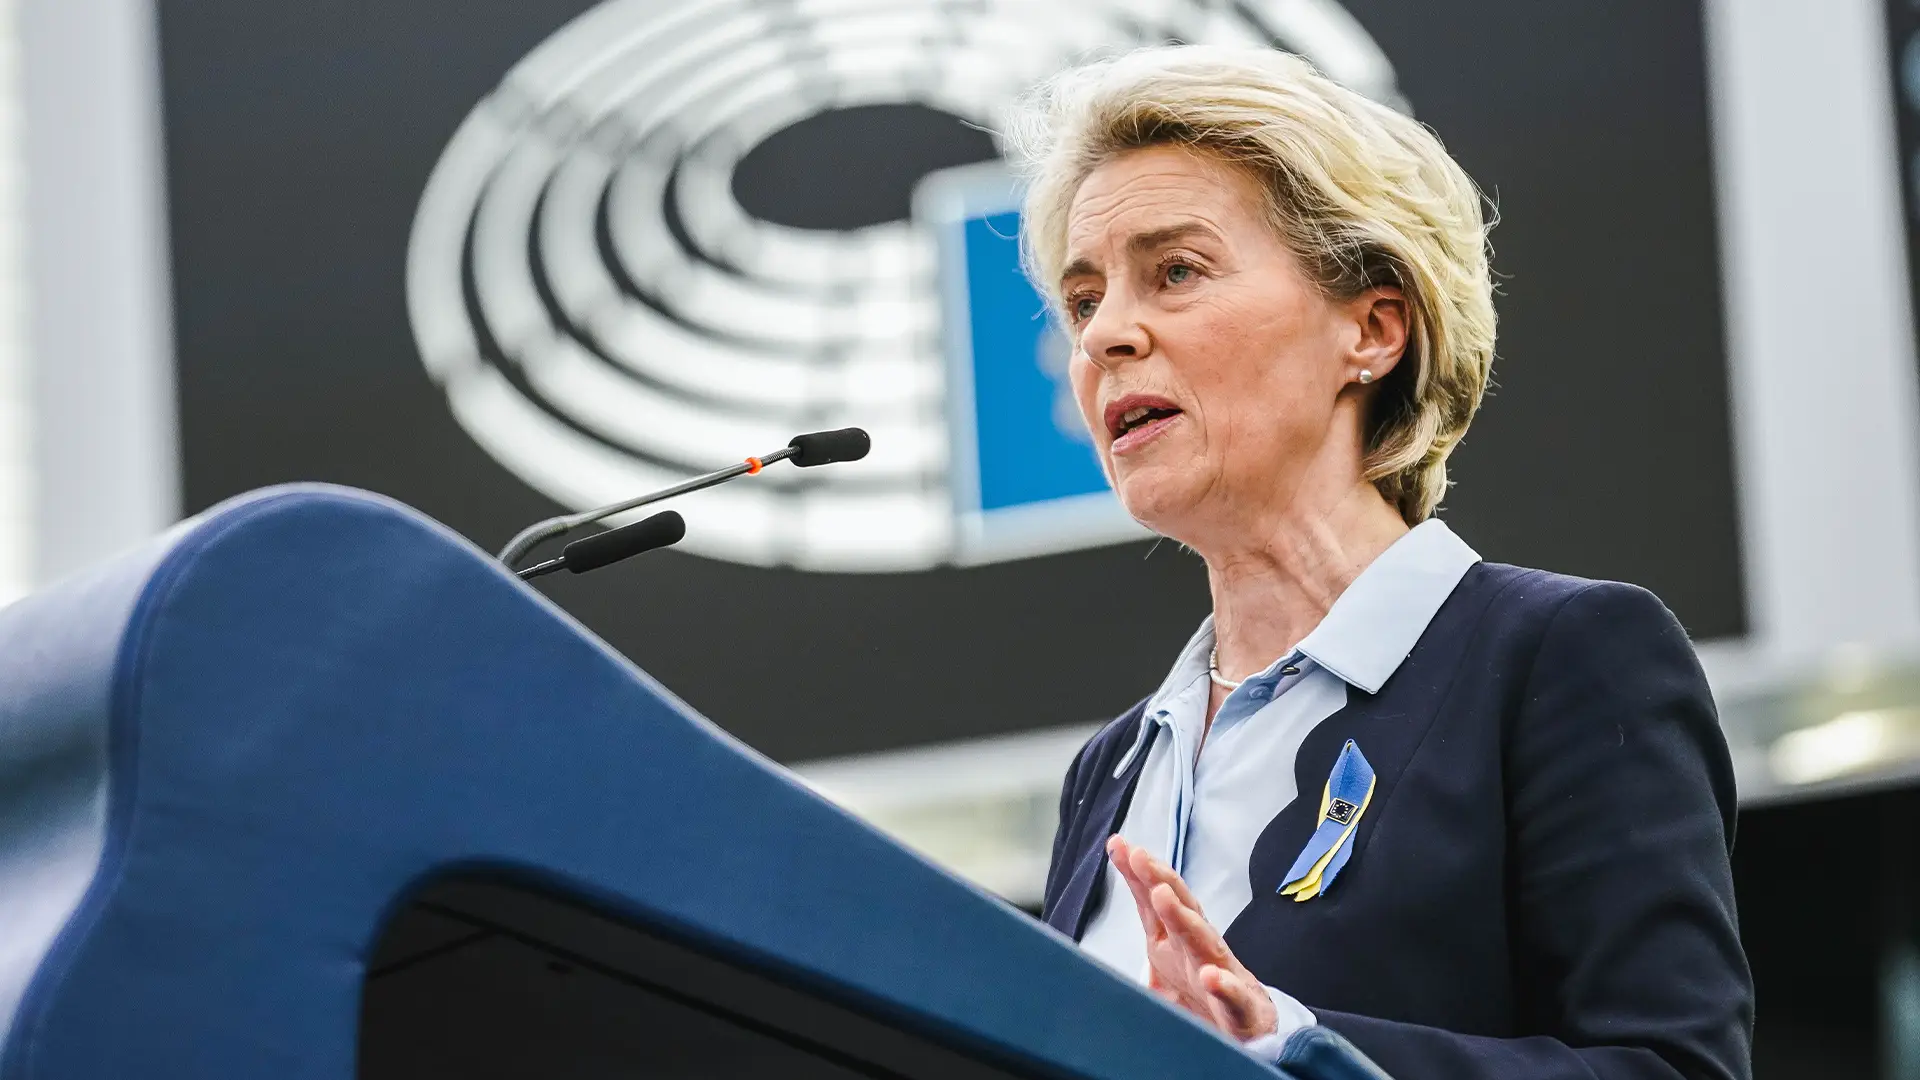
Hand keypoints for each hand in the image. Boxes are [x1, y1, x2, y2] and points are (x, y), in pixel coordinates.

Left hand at [1107, 834, 1278, 1041]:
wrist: (1250, 1041)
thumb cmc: (1203, 1004)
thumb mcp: (1161, 981)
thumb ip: (1137, 959)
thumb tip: (1091, 955)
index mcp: (1176, 943)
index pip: (1154, 902)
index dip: (1136, 874)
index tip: (1117, 844)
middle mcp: (1199, 951)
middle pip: (1180, 909)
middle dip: (1160, 880)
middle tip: (1139, 857)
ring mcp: (1223, 977)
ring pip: (1204, 943)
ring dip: (1184, 919)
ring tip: (1163, 896)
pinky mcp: (1242, 1012)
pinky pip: (1234, 998)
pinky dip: (1224, 987)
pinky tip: (1211, 977)